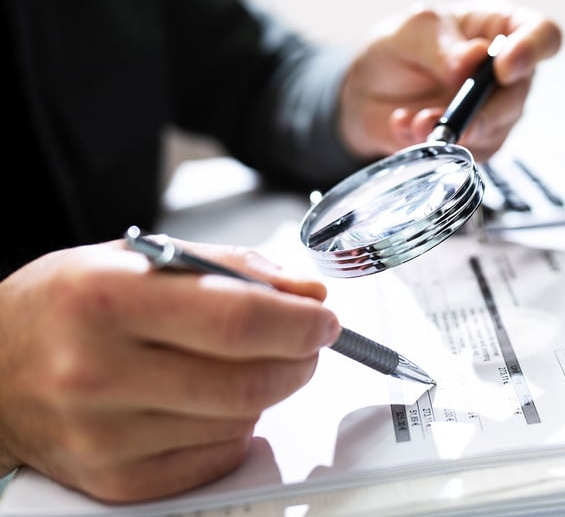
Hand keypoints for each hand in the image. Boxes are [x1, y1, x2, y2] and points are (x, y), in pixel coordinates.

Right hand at [0, 240, 339, 501]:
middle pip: (250, 379)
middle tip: (305, 342)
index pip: (239, 319)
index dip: (301, 322)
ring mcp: (105, 435)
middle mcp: (99, 372)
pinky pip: (217, 457)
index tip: (324, 319)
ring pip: (241, 420)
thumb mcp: (138, 257)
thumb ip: (233, 268)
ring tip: (241, 364)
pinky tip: (207, 401)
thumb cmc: (65, 306)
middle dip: (299, 359)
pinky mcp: (116, 481)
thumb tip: (307, 296)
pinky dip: (234, 427)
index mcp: (106, 299)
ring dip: (266, 391)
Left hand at [338, 0, 562, 161]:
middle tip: (454, 116)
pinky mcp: (477, 142)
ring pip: (497, 128)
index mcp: (503, 28)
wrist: (367, 91)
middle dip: (485, 109)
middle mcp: (507, 72)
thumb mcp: (413, 30)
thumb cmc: (400, 48)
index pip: (544, 35)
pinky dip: (438, 145)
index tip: (504, 68)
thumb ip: (441, 45)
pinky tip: (408, 127)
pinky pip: (471, 152)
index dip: (532, 51)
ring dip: (457, 130)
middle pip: (520, 93)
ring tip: (419, 121)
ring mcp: (495, 110)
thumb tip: (470, 63)